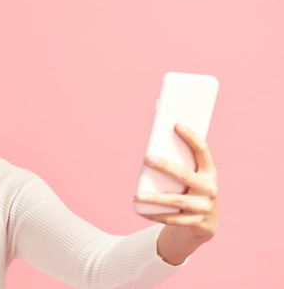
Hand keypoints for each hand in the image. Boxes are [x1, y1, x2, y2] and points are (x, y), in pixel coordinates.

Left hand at [133, 122, 218, 242]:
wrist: (207, 223)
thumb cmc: (193, 191)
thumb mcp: (193, 177)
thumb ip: (180, 164)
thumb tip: (153, 146)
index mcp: (210, 172)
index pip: (203, 151)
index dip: (191, 137)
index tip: (176, 124)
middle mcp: (210, 188)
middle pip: (185, 175)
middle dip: (165, 166)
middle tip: (147, 158)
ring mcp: (204, 207)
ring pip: (176, 201)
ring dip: (155, 199)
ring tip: (137, 195)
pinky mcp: (197, 223)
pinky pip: (173, 219)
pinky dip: (156, 215)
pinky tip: (141, 211)